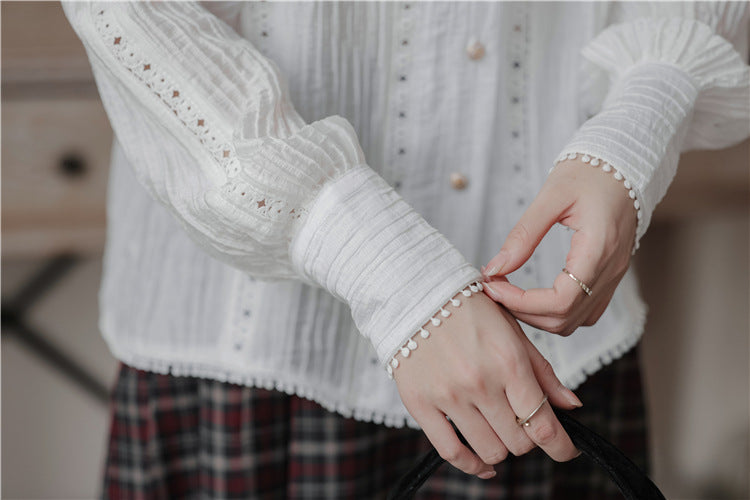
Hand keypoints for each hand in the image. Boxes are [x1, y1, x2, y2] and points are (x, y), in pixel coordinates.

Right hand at [392, 290, 581, 478]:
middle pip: (519, 442)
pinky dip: (471, 465)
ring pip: (491, 451)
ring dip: (501, 447)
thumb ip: (542, 372)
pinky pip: (451, 452)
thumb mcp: (512, 331)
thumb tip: (571, 405)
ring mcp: (449, 396)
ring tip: (497, 429)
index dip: (561, 446)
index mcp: (508, 362)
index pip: (543, 424)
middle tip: (520, 422)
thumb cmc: (467, 309)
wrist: (414, 295)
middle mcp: (480, 382)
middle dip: (527, 437)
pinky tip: (481, 462)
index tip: (566, 451)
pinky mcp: (420, 404)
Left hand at [481, 158, 637, 335]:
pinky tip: (534, 294)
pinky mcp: (611, 276)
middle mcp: (611, 269)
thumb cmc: (589, 174)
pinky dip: (556, 312)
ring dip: (538, 316)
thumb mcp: (551, 196)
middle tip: (495, 288)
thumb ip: (523, 235)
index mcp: (599, 248)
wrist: (623, 164)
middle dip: (523, 312)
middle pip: (565, 319)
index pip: (561, 300)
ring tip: (510, 292)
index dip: (522, 303)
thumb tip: (495, 268)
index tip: (494, 286)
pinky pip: (585, 311)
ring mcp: (614, 276)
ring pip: (574, 321)